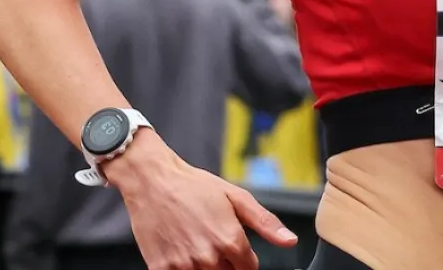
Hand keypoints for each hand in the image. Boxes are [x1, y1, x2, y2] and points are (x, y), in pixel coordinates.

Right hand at [109, 132, 297, 268]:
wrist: (153, 180)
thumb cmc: (193, 186)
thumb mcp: (235, 197)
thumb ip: (265, 222)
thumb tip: (290, 240)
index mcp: (231, 241)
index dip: (243, 260)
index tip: (234, 249)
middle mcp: (209, 257)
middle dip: (224, 264)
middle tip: (211, 241)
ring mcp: (184, 266)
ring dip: (204, 267)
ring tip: (195, 243)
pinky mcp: (162, 269)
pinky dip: (183, 268)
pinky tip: (179, 251)